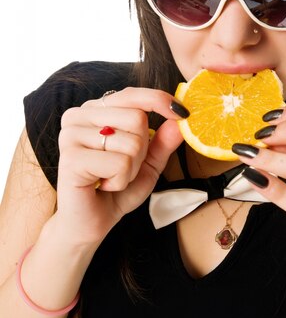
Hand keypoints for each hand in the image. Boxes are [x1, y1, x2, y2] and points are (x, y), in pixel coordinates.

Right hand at [56, 87, 183, 244]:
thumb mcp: (148, 163)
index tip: (182, 113)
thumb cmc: (116, 190)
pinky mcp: (71, 158)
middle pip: (137, 118)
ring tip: (110, 178)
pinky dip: (120, 181)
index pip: (132, 94)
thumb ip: (163, 141)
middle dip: (141, 151)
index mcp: (94, 110)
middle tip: (122, 168)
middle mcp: (78, 116)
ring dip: (131, 169)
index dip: (159, 101)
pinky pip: (120, 163)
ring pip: (132, 142)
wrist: (89, 224)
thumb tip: (179, 120)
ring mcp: (71, 135)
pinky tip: (102, 186)